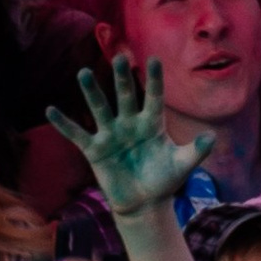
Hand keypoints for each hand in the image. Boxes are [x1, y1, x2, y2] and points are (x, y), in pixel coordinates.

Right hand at [46, 55, 213, 219]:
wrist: (145, 202)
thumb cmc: (165, 180)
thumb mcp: (183, 165)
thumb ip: (196, 150)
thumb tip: (210, 137)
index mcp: (152, 124)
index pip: (154, 97)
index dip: (154, 80)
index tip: (153, 60)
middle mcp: (130, 123)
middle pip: (125, 96)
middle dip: (122, 78)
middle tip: (119, 57)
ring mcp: (111, 135)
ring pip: (100, 108)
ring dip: (92, 92)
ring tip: (83, 73)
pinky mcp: (95, 150)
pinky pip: (77, 134)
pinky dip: (64, 123)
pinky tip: (50, 110)